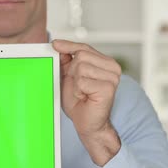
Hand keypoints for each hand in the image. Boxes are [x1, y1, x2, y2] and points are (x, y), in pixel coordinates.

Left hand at [52, 39, 121, 165]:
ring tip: (83, 92)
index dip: (68, 46)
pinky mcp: (108, 87)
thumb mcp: (68, 77)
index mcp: (105, 62)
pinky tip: (85, 97)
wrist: (88, 123)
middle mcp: (112, 67)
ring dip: (76, 83)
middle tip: (79, 87)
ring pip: (81, 67)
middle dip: (73, 72)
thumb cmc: (80, 102)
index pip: (84, 47)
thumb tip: (59, 45)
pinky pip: (82, 80)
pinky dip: (79, 90)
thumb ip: (66, 61)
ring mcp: (112, 77)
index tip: (55, 44)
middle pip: (81, 55)